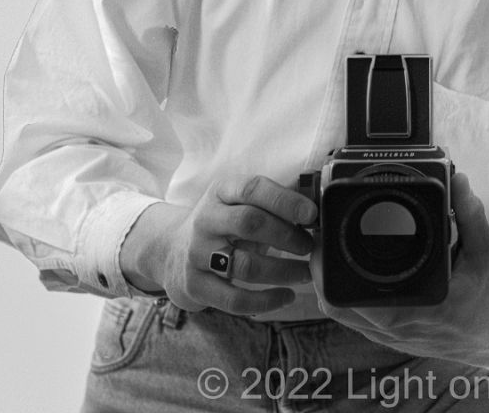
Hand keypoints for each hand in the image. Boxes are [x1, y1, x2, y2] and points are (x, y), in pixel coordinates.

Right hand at [120, 174, 316, 314]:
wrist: (171, 250)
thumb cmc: (222, 224)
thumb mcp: (238, 202)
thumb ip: (272, 202)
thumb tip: (316, 203)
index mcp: (221, 191)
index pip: (252, 188)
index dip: (284, 200)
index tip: (312, 213)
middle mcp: (205, 219)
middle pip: (250, 223)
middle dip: (287, 236)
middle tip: (310, 246)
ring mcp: (197, 253)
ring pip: (245, 265)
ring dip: (283, 271)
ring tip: (306, 273)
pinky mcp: (195, 286)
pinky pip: (234, 299)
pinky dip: (266, 300)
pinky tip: (286, 296)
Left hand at [314, 172, 488, 367]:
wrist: (484, 334)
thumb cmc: (481, 293)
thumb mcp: (483, 251)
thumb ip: (471, 215)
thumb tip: (460, 182)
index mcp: (414, 309)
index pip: (360, 294)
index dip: (334, 266)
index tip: (327, 237)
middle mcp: (392, 325)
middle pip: (336, 301)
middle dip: (322, 265)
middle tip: (319, 230)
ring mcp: (383, 332)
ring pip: (336, 309)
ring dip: (324, 278)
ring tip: (321, 243)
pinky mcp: (380, 332)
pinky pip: (346, 315)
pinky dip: (335, 290)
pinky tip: (334, 265)